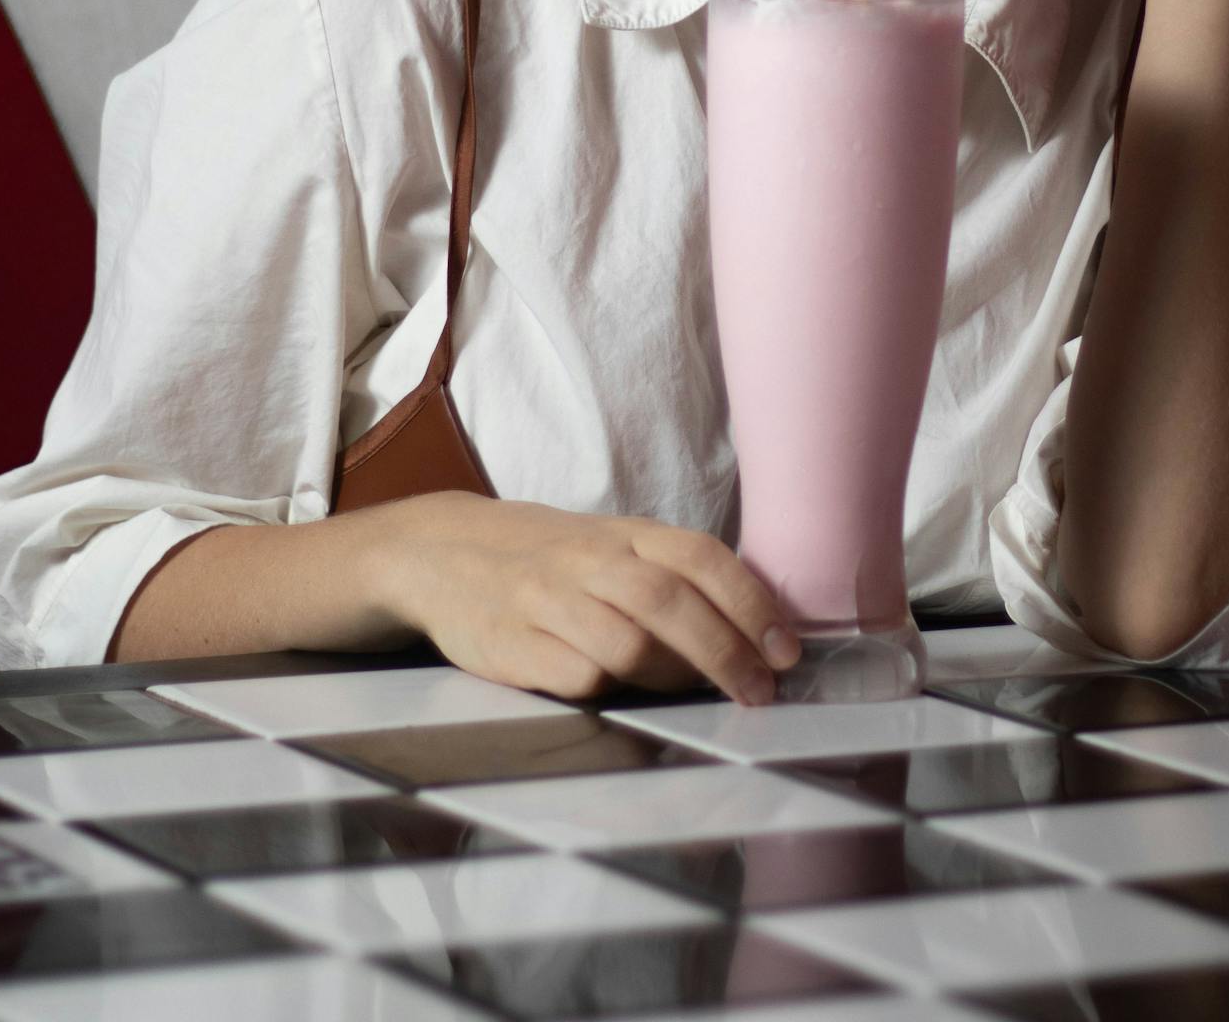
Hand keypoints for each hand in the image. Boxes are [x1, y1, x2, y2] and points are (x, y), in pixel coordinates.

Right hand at [376, 493, 801, 704]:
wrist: (443, 551)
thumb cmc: (550, 558)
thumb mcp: (612, 547)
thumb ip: (672, 577)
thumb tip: (755, 631)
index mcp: (626, 534)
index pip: (702, 558)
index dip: (751, 604)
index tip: (786, 650)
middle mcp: (589, 561)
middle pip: (670, 603)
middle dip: (726, 653)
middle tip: (760, 693)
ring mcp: (548, 601)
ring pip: (626, 643)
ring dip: (672, 677)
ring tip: (694, 694)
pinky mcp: (511, 646)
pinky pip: (575, 676)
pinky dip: (609, 690)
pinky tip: (621, 695)